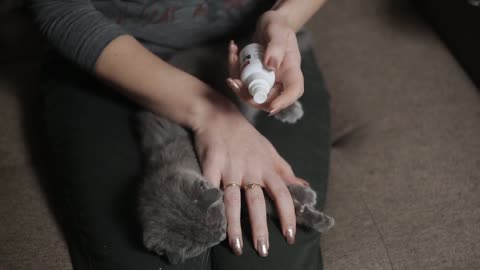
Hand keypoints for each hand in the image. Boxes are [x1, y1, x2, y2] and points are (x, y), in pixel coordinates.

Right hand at [193, 103, 308, 255]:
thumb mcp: (270, 150)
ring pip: (232, 200)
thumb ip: (285, 170)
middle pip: (256, 201)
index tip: (290, 236)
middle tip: (263, 250)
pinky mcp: (210, 164)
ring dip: (233, 224)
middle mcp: (250, 168)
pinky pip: (210, 188)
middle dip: (260, 227)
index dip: (288, 215)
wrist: (217, 115)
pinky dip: (210, 205)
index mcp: (267, 167)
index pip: (282, 193)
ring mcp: (229, 167)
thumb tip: (304, 186)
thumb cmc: (246, 136)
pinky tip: (210, 223)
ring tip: (235, 246)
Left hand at [226, 10, 303, 114]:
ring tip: (232, 58)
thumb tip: (271, 66)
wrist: (270, 24)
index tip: (270, 107)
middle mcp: (280, 80)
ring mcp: (267, 81)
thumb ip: (276, 47)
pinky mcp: (255, 78)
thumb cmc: (278, 26)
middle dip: (248, 96)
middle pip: (268, 100)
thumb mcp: (278, 31)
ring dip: (237, 84)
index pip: (293, 91)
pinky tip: (233, 52)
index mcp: (291, 70)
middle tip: (233, 81)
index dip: (283, 102)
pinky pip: (243, 83)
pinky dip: (234, 70)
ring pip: (252, 94)